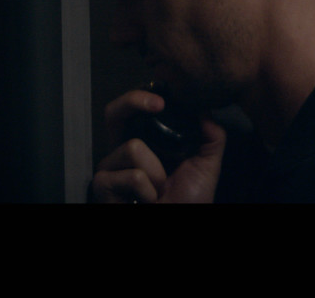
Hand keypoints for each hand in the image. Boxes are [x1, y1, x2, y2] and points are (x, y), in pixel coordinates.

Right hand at [90, 88, 225, 202]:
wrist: (182, 221)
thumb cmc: (189, 199)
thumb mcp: (207, 164)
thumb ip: (211, 136)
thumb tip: (205, 111)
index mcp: (145, 140)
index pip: (134, 108)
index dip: (142, 94)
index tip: (164, 98)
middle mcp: (123, 149)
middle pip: (114, 112)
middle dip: (133, 101)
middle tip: (158, 105)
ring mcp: (110, 166)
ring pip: (132, 147)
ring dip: (156, 172)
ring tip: (160, 188)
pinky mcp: (103, 185)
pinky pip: (132, 175)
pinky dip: (148, 189)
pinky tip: (149, 200)